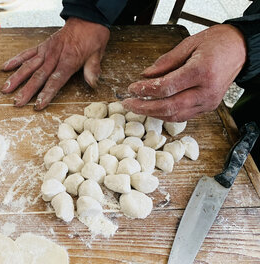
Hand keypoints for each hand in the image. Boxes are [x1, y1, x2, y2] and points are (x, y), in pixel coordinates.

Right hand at [1, 17, 109, 109]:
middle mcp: (54, 56)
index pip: (56, 80)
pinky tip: (5, 68)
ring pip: (28, 66)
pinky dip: (15, 60)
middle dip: (27, 90)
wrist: (86, 19)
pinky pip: (26, 53)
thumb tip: (93, 83)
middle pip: (38, 76)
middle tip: (17, 102)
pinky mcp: (41, 46)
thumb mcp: (98, 53)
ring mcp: (46, 51)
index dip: (46, 93)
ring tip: (5, 89)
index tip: (38, 104)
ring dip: (16, 78)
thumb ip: (93, 69)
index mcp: (69, 60)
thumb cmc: (92, 37)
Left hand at [122, 25, 246, 121]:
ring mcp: (208, 102)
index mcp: (201, 72)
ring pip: (175, 115)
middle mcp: (206, 90)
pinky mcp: (208, 107)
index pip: (166, 87)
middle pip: (169, 106)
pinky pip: (183, 116)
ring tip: (137, 108)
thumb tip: (145, 75)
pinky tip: (153, 109)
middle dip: (145, 108)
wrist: (240, 49)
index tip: (132, 88)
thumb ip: (166, 61)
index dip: (146, 90)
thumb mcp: (189, 44)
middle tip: (128, 104)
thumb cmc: (217, 43)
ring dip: (153, 113)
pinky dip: (166, 114)